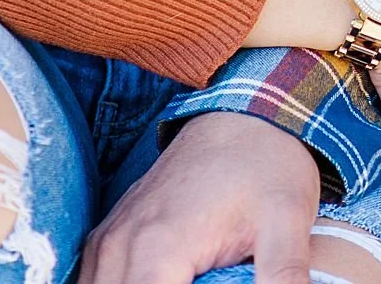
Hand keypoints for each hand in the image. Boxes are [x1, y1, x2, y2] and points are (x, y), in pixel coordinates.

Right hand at [82, 111, 319, 283]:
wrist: (245, 113)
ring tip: (180, 282)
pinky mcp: (111, 229)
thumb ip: (283, 276)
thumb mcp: (287, 223)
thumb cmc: (266, 165)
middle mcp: (122, 241)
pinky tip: (146, 282)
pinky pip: (93, 276)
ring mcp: (110, 233)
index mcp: (160, 245)